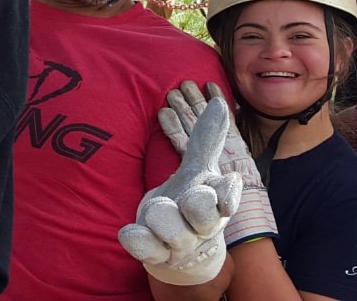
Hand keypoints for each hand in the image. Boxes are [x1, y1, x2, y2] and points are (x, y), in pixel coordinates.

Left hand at [118, 97, 240, 285]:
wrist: (179, 249)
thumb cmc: (191, 201)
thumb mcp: (199, 170)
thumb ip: (207, 139)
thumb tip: (217, 102)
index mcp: (216, 202)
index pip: (227, 197)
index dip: (225, 193)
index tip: (218, 184)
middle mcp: (201, 225)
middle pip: (202, 212)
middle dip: (195, 203)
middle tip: (189, 197)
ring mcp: (179, 243)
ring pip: (171, 228)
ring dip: (161, 215)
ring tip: (159, 210)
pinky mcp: (156, 254)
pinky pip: (146, 249)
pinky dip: (137, 240)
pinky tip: (129, 231)